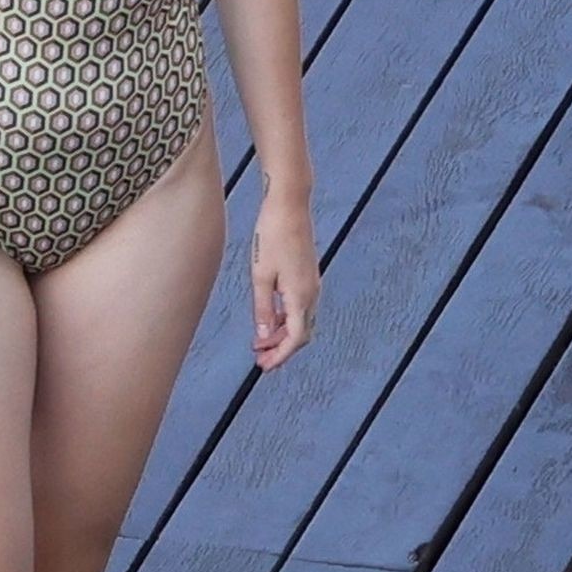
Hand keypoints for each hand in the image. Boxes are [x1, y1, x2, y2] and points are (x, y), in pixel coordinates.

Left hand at [251, 194, 319, 371]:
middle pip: (301, 334)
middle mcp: (311, 293)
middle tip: (259, 359)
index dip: (280, 356)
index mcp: (300, 296)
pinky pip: (300, 307)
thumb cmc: (272, 236)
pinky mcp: (308, 276)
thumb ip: (262, 308)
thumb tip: (264, 336)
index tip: (264, 367)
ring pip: (301, 321)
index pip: (295, 339)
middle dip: (281, 349)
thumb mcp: (260, 276)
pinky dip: (286, 319)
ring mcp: (312, 284)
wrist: (289, 205)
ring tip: (260, 342)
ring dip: (282, 335)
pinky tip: (269, 318)